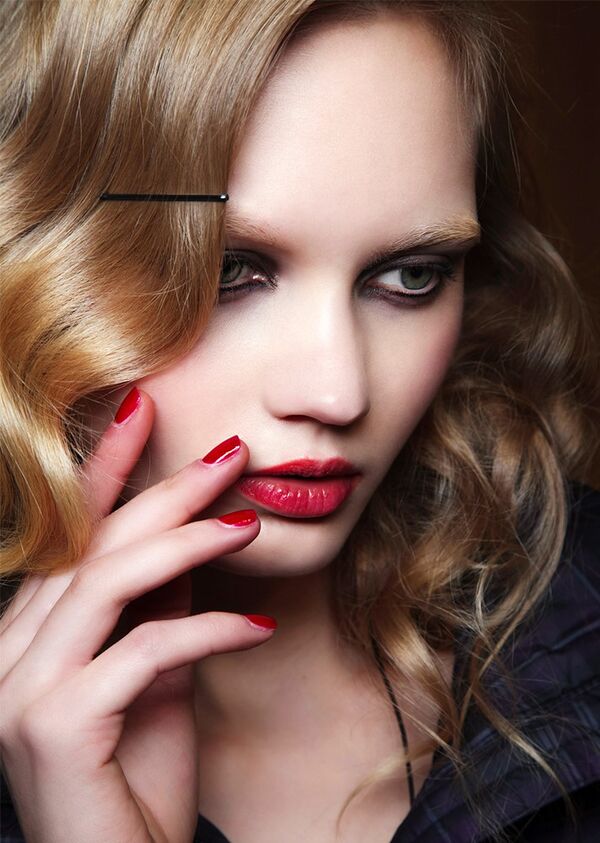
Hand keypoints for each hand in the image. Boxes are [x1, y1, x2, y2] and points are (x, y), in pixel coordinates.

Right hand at [0, 388, 274, 842]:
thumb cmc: (137, 773)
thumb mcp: (155, 669)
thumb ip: (160, 600)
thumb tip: (193, 532)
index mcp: (25, 631)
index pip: (69, 531)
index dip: (106, 463)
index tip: (144, 406)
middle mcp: (5, 650)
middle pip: (93, 544)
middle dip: (165, 491)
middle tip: (228, 455)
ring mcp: (20, 688)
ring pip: (109, 581)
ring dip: (188, 543)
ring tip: (249, 526)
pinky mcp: (55, 724)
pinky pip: (144, 651)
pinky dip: (209, 631)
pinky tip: (259, 627)